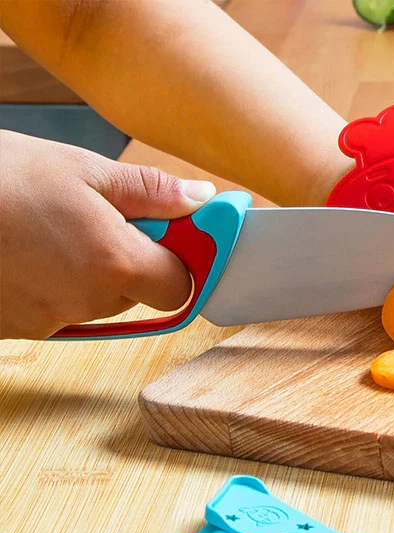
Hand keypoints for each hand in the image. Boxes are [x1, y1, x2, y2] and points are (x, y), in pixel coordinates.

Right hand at [0, 130, 215, 339]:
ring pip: (100, 302)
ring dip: (95, 272)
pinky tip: (33, 253)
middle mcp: (87, 300)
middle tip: (106, 221)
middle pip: (140, 293)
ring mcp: (52, 319)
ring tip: (58, 232)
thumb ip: (150, 192)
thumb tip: (199, 199)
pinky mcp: (23, 328)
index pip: (180, 287)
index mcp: (114, 261)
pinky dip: (60, 285)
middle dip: (134, 260)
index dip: (183, 262)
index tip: (177, 239)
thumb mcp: (82, 170)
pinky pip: (63, 310)